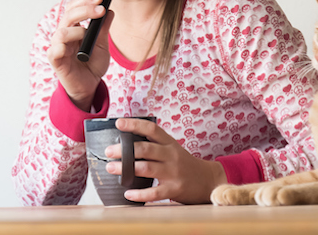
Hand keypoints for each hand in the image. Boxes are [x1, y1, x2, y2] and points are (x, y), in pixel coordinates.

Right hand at [48, 0, 113, 110]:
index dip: (85, 1)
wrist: (89, 85)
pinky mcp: (56, 61)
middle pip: (68, 15)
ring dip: (77, 30)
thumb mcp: (103, 45)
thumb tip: (110, 10)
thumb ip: (104, 29)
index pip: (74, 7)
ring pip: (61, 32)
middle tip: (100, 9)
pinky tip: (69, 48)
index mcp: (74, 27)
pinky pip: (53, 51)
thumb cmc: (92, 64)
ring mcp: (59, 47)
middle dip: (85, 9)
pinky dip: (61, 47)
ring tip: (87, 36)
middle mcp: (64, 34)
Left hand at [104, 118, 227, 203]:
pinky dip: (140, 194)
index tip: (119, 123)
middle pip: (145, 149)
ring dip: (126, 168)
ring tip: (111, 168)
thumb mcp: (172, 148)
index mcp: (170, 143)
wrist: (209, 181)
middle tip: (109, 151)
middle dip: (124, 150)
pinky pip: (154, 192)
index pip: (152, 129)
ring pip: (146, 168)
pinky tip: (128, 193)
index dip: (135, 124)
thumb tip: (124, 142)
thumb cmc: (183, 163)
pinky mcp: (175, 189)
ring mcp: (173, 173)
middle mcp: (171, 155)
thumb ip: (154, 144)